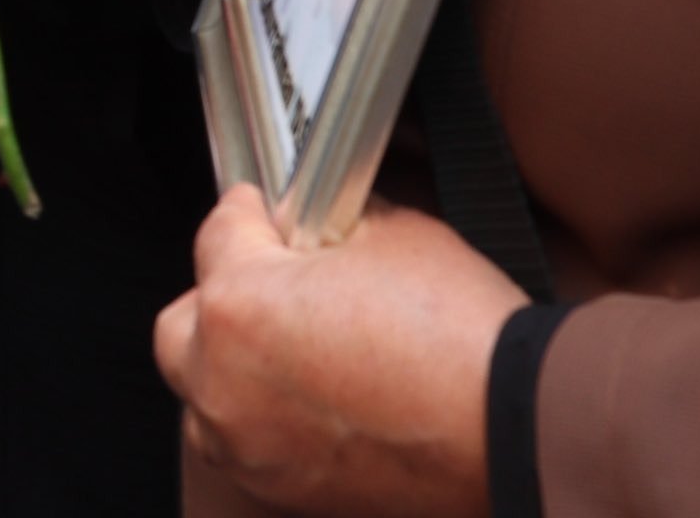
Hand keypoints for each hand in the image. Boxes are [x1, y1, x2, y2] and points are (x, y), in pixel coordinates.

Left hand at [155, 190, 524, 517]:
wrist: (515, 431)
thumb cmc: (460, 341)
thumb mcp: (395, 232)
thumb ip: (333, 220)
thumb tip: (321, 220)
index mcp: (239, 306)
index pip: (216, 233)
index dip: (249, 211)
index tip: (262, 210)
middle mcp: (226, 384)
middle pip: (184, 325)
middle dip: (222, 296)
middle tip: (273, 279)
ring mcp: (250, 448)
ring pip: (206, 396)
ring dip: (234, 366)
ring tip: (292, 346)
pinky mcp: (282, 492)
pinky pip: (247, 445)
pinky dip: (267, 420)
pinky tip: (319, 400)